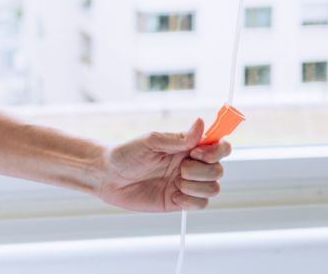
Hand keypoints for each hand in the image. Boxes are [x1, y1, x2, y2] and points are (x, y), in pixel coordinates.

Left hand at [94, 118, 230, 211]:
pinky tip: (174, 196)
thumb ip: (178, 138)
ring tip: (177, 182)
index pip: (218, 146)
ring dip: (198, 186)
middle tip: (181, 167)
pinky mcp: (179, 201)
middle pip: (219, 170)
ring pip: (213, 188)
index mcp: (186, 146)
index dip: (218, 150)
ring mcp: (186, 184)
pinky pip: (201, 204)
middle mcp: (190, 164)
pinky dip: (191, 201)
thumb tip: (201, 123)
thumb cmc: (126, 154)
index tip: (199, 152)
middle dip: (204, 170)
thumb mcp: (151, 141)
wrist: (108, 176)